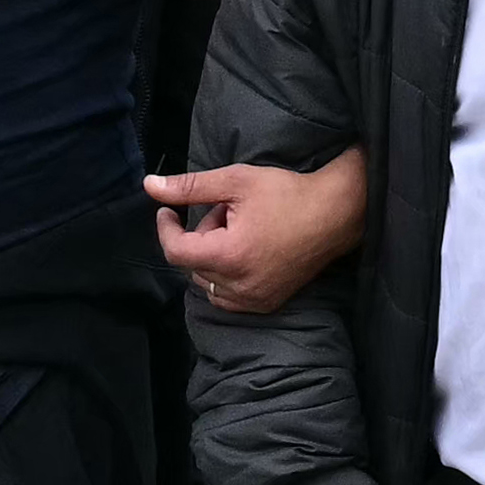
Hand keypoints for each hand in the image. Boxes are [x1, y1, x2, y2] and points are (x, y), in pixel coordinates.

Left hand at [145, 149, 368, 319]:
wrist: (335, 215)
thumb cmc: (287, 193)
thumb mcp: (235, 181)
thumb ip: (188, 187)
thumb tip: (149, 187)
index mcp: (229, 256)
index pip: (175, 251)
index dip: (166, 228)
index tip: (168, 211)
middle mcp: (240, 285)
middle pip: (193, 263)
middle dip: (200, 236)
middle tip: (225, 211)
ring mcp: (254, 299)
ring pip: (208, 282)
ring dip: (212, 257)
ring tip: (238, 231)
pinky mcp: (266, 304)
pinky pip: (228, 296)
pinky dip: (226, 275)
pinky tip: (246, 251)